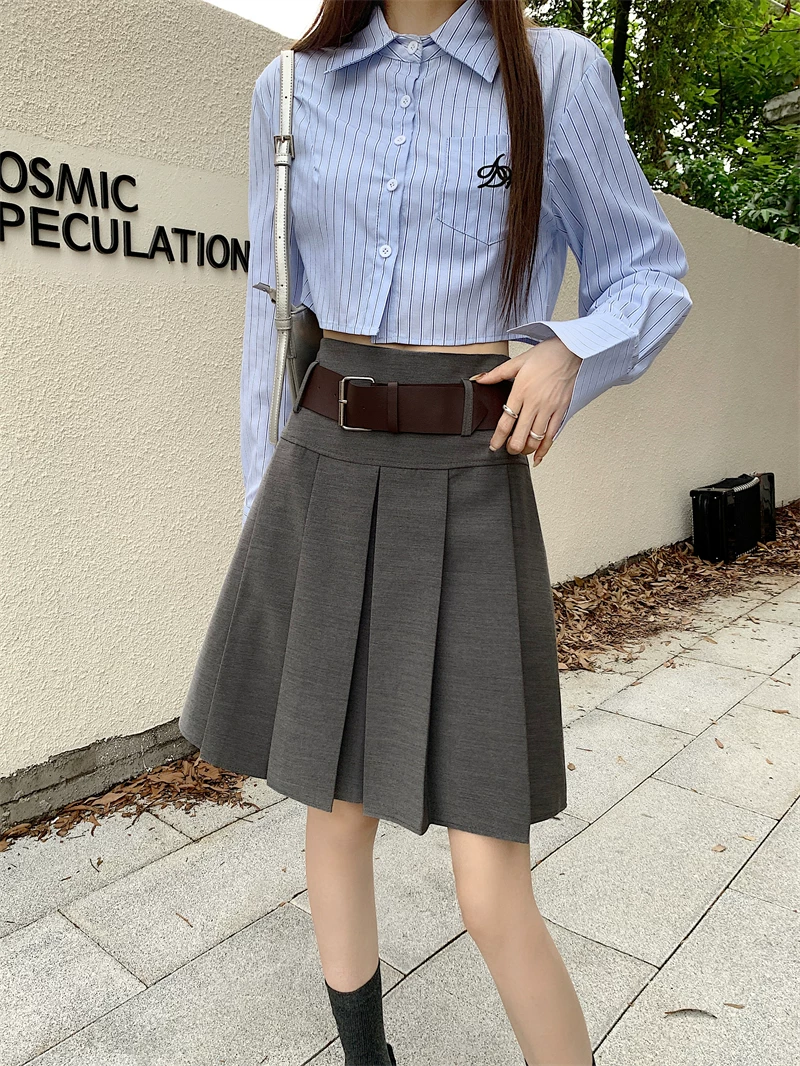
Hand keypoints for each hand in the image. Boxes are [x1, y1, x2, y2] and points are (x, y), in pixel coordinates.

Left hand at [471, 339, 581, 465]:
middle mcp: (535, 402)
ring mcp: (550, 408)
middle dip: (512, 447)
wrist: (572, 350)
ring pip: (536, 439)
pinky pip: (553, 435)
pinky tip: (538, 457)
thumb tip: (480, 379)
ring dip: (527, 449)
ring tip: (521, 450)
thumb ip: (497, 373)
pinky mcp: (562, 410)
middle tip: (507, 449)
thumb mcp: (518, 361)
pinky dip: (545, 449)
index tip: (493, 446)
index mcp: (521, 391)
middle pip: (521, 436)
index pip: (506, 422)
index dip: (498, 438)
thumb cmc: (546, 354)